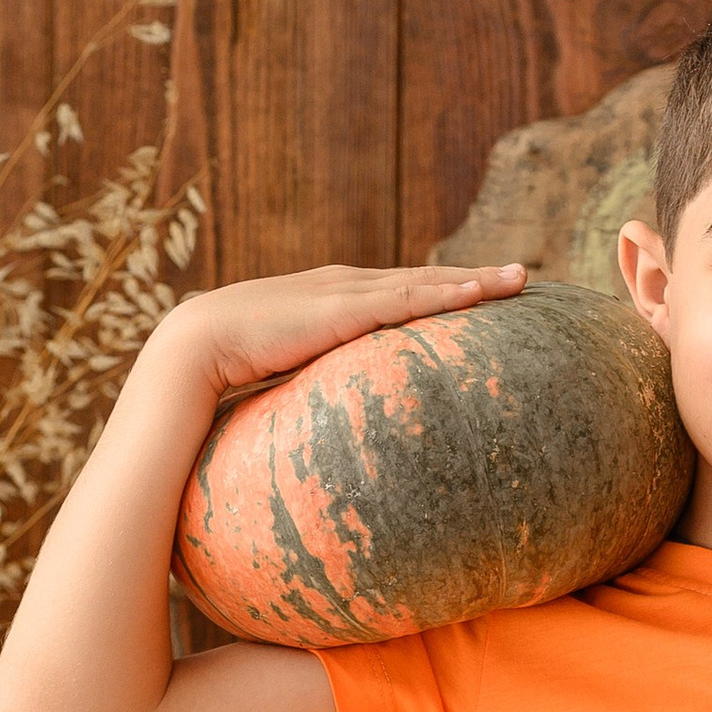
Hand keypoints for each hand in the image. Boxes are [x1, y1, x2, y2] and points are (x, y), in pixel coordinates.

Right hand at [157, 259, 527, 401]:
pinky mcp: (342, 310)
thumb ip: (311, 393)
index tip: (480, 295)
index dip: (441, 291)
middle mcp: (342, 287)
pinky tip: (483, 292)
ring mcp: (343, 294)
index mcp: (329, 302)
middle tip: (521, 276)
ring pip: (425, 282)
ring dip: (475, 280)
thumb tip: (323, 434)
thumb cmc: (226, 376)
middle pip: (422, 279)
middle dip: (473, 277)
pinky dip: (447, 293)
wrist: (190, 354)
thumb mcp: (283, 379)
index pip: (397, 292)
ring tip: (520, 278)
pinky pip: (408, 299)